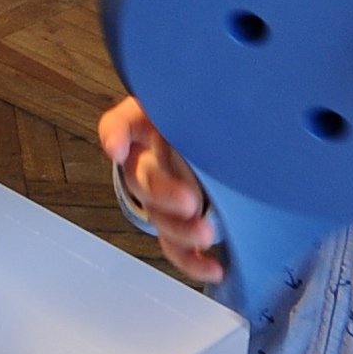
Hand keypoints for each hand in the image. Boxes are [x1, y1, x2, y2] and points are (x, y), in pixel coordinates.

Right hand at [99, 98, 222, 286]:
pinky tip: (212, 266)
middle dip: (164, 193)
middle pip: (143, 179)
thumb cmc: (208, 117)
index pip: (121, 123)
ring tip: (206, 234)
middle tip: (190, 201)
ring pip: (157, 217)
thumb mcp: (202, 101)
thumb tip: (237, 87)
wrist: (221, 140)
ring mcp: (163, 196)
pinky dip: (191, 260)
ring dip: (178, 230)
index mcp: (151, 125)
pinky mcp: (178, 223)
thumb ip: (211, 96)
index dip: (115, 135)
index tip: (117, 147)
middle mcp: (151, 160)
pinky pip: (176, 246)